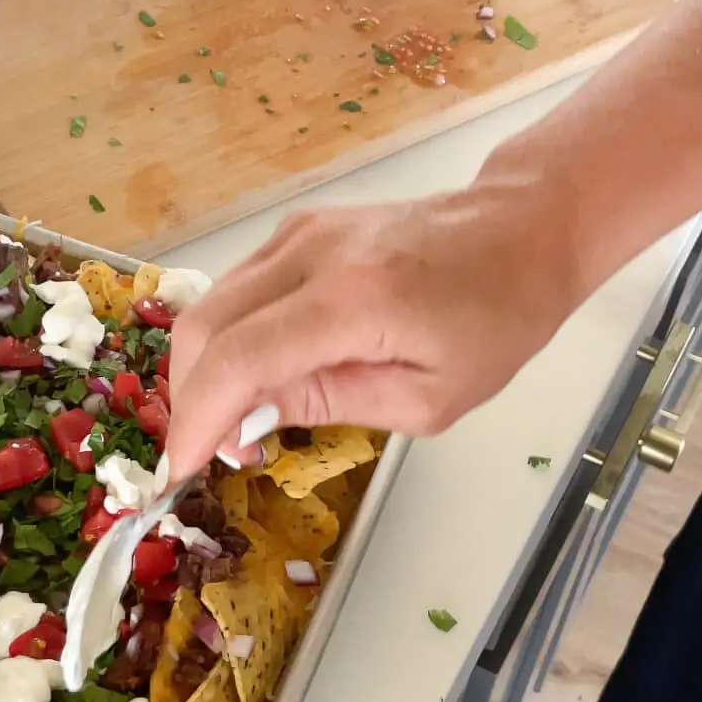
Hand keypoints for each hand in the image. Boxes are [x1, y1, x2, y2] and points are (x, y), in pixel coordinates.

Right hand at [165, 172, 580, 478]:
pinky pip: (235, 290)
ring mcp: (298, 234)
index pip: (239, 360)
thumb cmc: (494, 321)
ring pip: (209, 306)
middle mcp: (310, 254)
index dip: (198, 421)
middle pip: (204, 328)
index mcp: (351, 302)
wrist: (520, 230)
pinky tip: (252, 378)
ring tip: (234, 423)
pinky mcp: (297, 230)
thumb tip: (249, 419)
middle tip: (212, 454)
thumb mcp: (427, 399)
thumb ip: (330, 404)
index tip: (181, 471)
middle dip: (190, 402)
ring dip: (203, 372)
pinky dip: (225, 340)